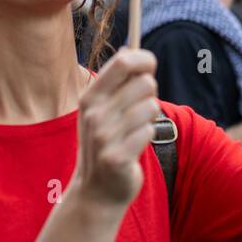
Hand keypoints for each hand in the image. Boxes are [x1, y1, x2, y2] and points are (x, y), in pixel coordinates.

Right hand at [74, 47, 159, 209]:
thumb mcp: (102, 110)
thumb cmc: (106, 143)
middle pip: (144, 82)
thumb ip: (116, 81)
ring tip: (135, 131)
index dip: (144, 59)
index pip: (124, 61)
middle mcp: (94, 114)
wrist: (96, 191)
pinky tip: (134, 147)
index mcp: (90, 97)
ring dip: (149, 118)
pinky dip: (147, 137)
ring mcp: (104, 136)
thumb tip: (130, 49)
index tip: (150, 67)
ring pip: (151, 106)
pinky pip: (149, 131)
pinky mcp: (116, 157)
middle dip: (150, 93)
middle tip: (139, 110)